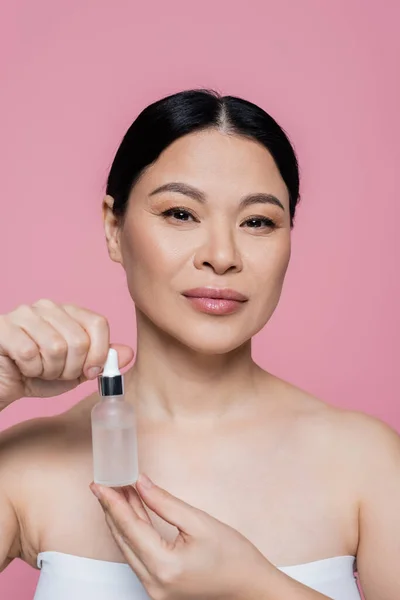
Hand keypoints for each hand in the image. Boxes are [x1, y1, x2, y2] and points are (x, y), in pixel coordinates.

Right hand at [0, 299, 133, 406]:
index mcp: (69, 312)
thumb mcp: (76, 372)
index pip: (98, 323)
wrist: (3, 384)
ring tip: (39, 370)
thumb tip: (129, 353)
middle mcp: (48, 307)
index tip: (89, 372)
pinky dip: (30, 370)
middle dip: (71, 368)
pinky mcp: (3, 327)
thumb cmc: (38, 376)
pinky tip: (23, 368)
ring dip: (50, 370)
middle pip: (79, 340)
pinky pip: (29, 352)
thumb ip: (101, 361)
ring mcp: (24, 313)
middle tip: (56, 373)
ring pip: (55, 347)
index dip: (99, 354)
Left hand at [90, 475, 272, 599]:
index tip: (99, 484)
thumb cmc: (233, 556)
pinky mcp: (159, 588)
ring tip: (116, 493)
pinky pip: (138, 557)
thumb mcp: (200, 522)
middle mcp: (154, 583)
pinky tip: (132, 514)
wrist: (250, 587)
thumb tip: (141, 484)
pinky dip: (133, 534)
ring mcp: (155, 590)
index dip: (112, 503)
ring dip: (121, 520)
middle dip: (112, 509)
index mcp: (164, 566)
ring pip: (128, 549)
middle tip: (104, 484)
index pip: (129, 528)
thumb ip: (165, 503)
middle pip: (123, 539)